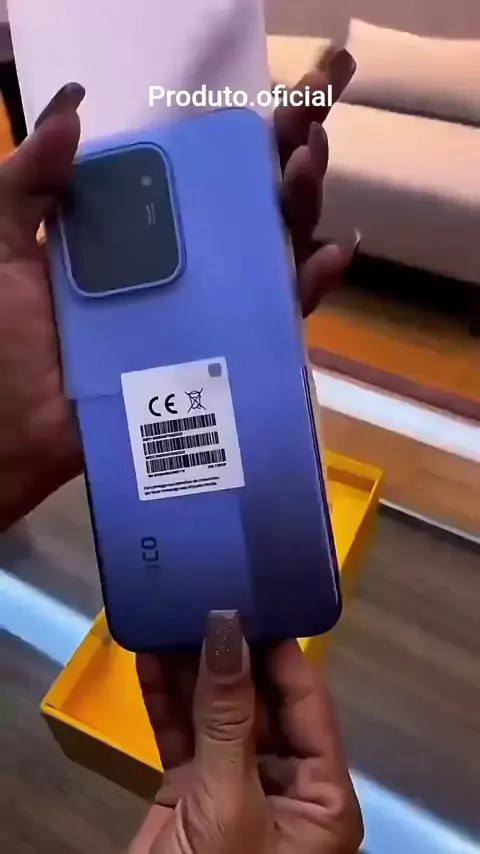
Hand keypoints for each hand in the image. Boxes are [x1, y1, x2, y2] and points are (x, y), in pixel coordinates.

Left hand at [0, 49, 355, 529]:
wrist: (14, 428)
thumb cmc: (3, 339)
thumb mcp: (4, 248)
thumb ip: (29, 185)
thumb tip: (73, 115)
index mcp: (134, 235)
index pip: (198, 179)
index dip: (240, 144)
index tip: (278, 105)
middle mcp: (178, 268)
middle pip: (248, 211)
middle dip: (285, 167)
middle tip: (305, 133)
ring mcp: (203, 313)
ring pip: (270, 258)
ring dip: (300, 211)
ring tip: (308, 169)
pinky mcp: (218, 359)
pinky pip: (272, 324)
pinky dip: (305, 292)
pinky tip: (328, 259)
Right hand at [132, 611, 362, 853]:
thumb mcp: (228, 801)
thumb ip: (226, 717)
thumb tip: (225, 628)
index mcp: (321, 794)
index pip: (306, 702)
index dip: (279, 651)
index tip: (251, 599)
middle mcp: (284, 783)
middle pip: (259, 702)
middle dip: (228, 655)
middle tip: (203, 597)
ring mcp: (234, 786)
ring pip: (215, 714)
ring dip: (190, 671)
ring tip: (169, 615)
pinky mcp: (191, 793)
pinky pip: (181, 735)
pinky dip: (164, 700)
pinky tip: (147, 657)